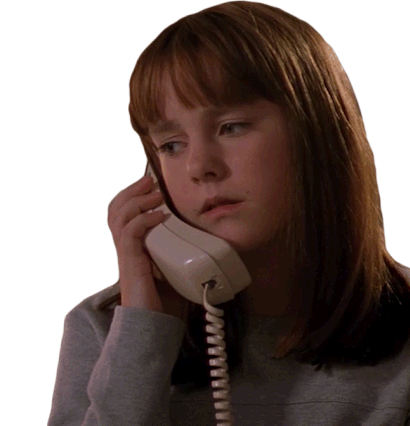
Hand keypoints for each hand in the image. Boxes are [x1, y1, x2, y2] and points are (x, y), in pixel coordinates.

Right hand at [107, 175, 188, 319]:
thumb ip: (177, 252)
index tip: (149, 183)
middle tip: (150, 180)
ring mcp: (126, 255)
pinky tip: (160, 215)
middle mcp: (124, 248)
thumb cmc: (163, 300)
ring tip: (156, 193)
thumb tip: (199, 238)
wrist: (153, 325)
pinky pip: (131, 233)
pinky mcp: (130, 263)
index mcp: (132, 247)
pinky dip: (144, 219)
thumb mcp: (172, 268)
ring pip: (119, 217)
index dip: (131, 195)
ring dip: (138, 200)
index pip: (121, 214)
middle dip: (132, 190)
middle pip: (115, 209)